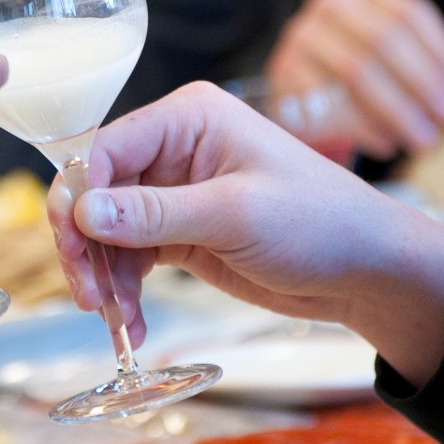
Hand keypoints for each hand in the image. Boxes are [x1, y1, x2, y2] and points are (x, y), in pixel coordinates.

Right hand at [48, 82, 443, 387]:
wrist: (368, 272)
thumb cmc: (320, 223)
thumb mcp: (235, 215)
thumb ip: (154, 213)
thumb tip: (83, 212)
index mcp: (187, 119)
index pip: (104, 149)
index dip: (80, 197)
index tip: (75, 246)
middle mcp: (173, 149)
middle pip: (96, 193)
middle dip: (86, 246)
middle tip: (90, 295)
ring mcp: (173, 192)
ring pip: (107, 231)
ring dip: (104, 277)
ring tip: (117, 320)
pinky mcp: (177, 232)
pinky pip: (130, 257)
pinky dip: (124, 291)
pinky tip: (132, 324)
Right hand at [266, 0, 443, 158]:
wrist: (296, 92)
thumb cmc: (353, 73)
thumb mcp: (384, 50)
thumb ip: (417, 56)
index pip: (410, 13)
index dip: (441, 53)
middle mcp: (328, 5)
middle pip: (385, 40)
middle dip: (421, 84)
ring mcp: (300, 38)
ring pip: (357, 72)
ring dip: (396, 110)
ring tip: (419, 138)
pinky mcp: (283, 74)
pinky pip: (329, 102)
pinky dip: (362, 127)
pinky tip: (384, 143)